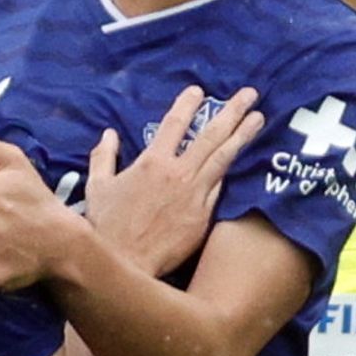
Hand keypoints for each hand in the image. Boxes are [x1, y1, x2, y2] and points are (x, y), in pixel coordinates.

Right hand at [83, 83, 261, 277]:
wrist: (125, 264)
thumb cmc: (107, 227)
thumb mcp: (97, 188)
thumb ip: (103, 157)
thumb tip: (109, 134)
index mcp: (152, 162)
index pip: (175, 123)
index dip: (188, 104)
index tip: (199, 91)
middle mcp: (178, 173)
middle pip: (211, 134)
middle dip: (232, 111)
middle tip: (250, 94)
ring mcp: (194, 194)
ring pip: (224, 157)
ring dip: (243, 135)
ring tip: (259, 119)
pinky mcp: (203, 215)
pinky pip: (220, 187)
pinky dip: (229, 171)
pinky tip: (242, 160)